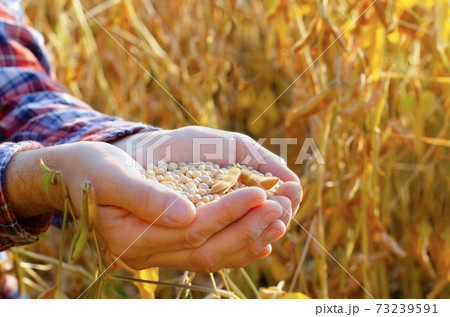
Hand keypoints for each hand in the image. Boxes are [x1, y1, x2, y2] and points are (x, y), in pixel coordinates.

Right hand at [6, 141, 285, 270]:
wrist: (76, 176)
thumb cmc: (92, 168)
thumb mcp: (112, 174)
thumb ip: (145, 197)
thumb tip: (187, 214)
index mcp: (128, 238)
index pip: (190, 230)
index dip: (226, 213)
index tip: (258, 193)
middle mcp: (143, 255)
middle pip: (205, 250)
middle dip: (246, 228)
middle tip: (280, 207)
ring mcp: (154, 256)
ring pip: (210, 257)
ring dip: (247, 240)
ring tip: (279, 220)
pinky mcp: (164, 247)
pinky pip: (205, 255)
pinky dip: (235, 248)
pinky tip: (260, 240)